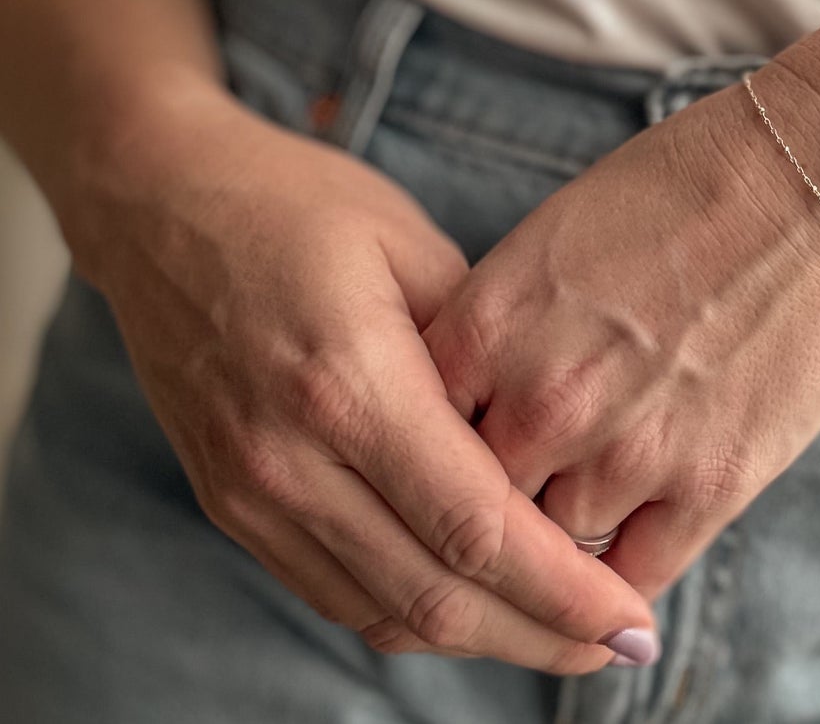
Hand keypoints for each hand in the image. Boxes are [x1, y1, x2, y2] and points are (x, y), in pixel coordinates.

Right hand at [63, 78, 656, 668]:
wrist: (162, 206)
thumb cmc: (300, 205)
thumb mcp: (413, 245)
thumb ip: (483, 348)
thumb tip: (557, 431)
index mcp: (350, 384)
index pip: (475, 526)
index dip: (562, 588)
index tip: (630, 615)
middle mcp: (291, 460)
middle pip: (435, 596)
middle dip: (541, 636)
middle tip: (620, 643)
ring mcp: (251, 494)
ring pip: (383, 612)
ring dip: (483, 637)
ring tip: (563, 631)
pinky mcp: (231, 507)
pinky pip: (333, 592)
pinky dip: (412, 611)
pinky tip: (475, 598)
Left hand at [422, 57, 819, 602]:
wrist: (809, 180)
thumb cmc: (682, 186)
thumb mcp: (554, 236)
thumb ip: (499, 328)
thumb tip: (474, 400)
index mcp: (490, 325)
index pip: (410, 436)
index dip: (424, 458)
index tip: (441, 465)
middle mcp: (544, 400)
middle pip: (472, 509)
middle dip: (486, 514)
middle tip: (506, 516)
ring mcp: (627, 450)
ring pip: (550, 556)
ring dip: (557, 549)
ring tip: (572, 532)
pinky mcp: (711, 485)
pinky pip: (636, 579)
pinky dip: (620, 588)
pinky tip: (620, 574)